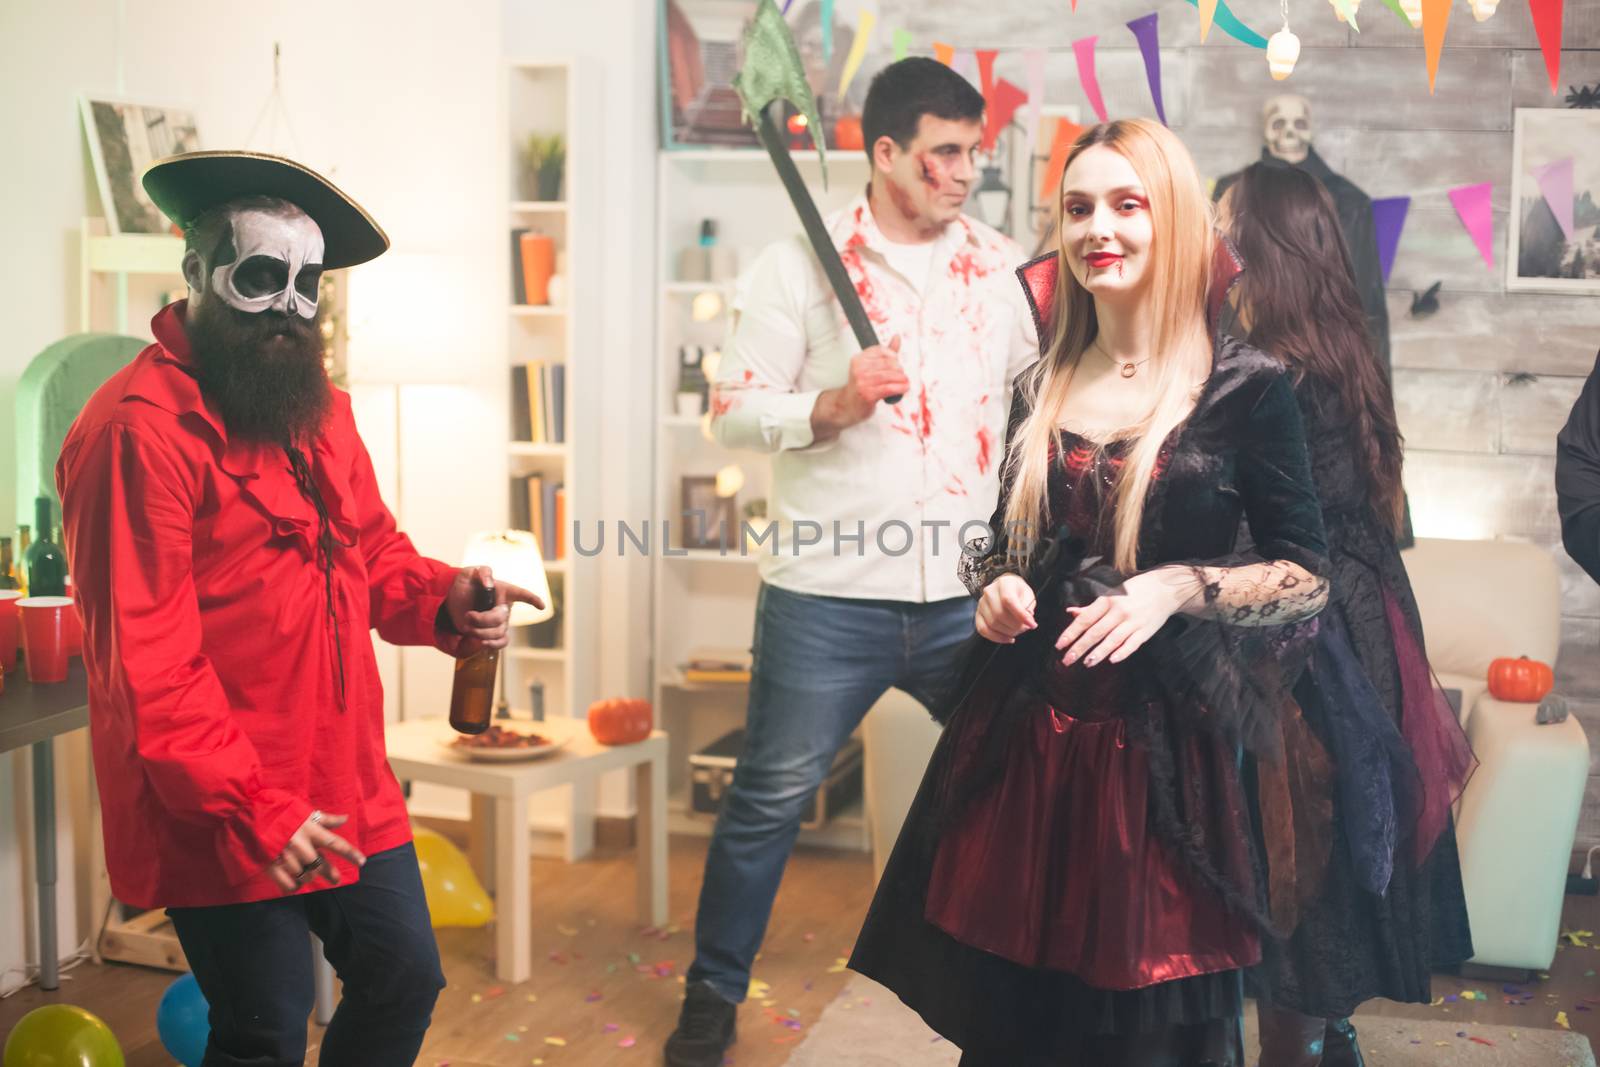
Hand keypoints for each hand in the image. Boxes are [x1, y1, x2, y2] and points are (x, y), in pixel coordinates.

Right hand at [267, 811, 365, 893]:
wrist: (245, 811)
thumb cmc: (276, 808)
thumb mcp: (302, 810)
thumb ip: (324, 818)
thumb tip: (345, 819)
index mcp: (309, 829)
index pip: (335, 843)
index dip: (350, 853)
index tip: (362, 862)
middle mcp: (300, 844)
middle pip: (321, 864)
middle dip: (331, 873)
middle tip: (336, 879)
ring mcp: (284, 856)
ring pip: (305, 875)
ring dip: (310, 877)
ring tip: (310, 876)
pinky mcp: (270, 865)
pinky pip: (287, 884)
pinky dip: (294, 886)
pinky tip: (296, 885)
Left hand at [444, 566, 545, 655]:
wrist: (455, 603)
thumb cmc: (466, 586)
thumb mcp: (470, 573)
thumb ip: (482, 572)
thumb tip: (489, 584)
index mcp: (504, 590)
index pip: (521, 594)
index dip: (532, 599)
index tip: (541, 606)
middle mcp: (505, 607)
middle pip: (501, 617)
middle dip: (482, 619)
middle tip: (468, 616)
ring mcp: (501, 622)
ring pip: (498, 631)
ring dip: (480, 631)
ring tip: (467, 627)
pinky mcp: (493, 634)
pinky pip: (502, 642)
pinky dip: (494, 644)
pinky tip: (483, 642)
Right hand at [812, 337, 909, 439]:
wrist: (847, 405)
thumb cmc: (861, 386)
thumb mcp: (869, 367)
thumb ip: (885, 353)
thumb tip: (897, 337)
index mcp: (858, 359)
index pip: (881, 350)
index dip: (893, 356)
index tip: (897, 363)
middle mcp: (859, 369)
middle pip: (888, 363)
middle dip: (899, 370)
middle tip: (901, 376)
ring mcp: (863, 382)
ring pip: (891, 376)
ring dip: (902, 380)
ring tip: (905, 383)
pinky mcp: (868, 394)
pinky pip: (890, 388)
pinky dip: (900, 388)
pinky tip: (903, 389)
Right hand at [975, 573, 1036, 643]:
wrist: (1005, 588)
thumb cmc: (1018, 592)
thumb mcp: (1027, 594)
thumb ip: (1028, 606)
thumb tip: (1027, 619)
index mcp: (1004, 583)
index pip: (1009, 600)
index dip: (1021, 615)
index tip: (1032, 625)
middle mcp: (990, 592)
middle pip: (1000, 614)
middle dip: (1016, 626)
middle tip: (1025, 628)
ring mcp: (982, 603)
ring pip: (992, 624)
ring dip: (1008, 632)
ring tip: (1018, 631)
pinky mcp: (978, 614)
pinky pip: (983, 630)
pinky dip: (996, 637)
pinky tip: (1007, 638)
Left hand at [1054, 568, 1196, 666]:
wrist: (1164, 589)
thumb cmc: (1132, 593)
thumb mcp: (1110, 595)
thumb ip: (1090, 608)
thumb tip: (1070, 613)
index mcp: (1107, 601)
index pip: (1085, 619)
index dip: (1071, 633)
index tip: (1059, 645)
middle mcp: (1119, 611)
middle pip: (1096, 632)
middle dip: (1080, 647)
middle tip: (1067, 660)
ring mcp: (1133, 621)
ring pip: (1112, 640)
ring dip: (1099, 653)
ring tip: (1087, 663)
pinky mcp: (1145, 631)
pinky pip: (1132, 644)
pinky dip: (1122, 652)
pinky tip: (1112, 660)